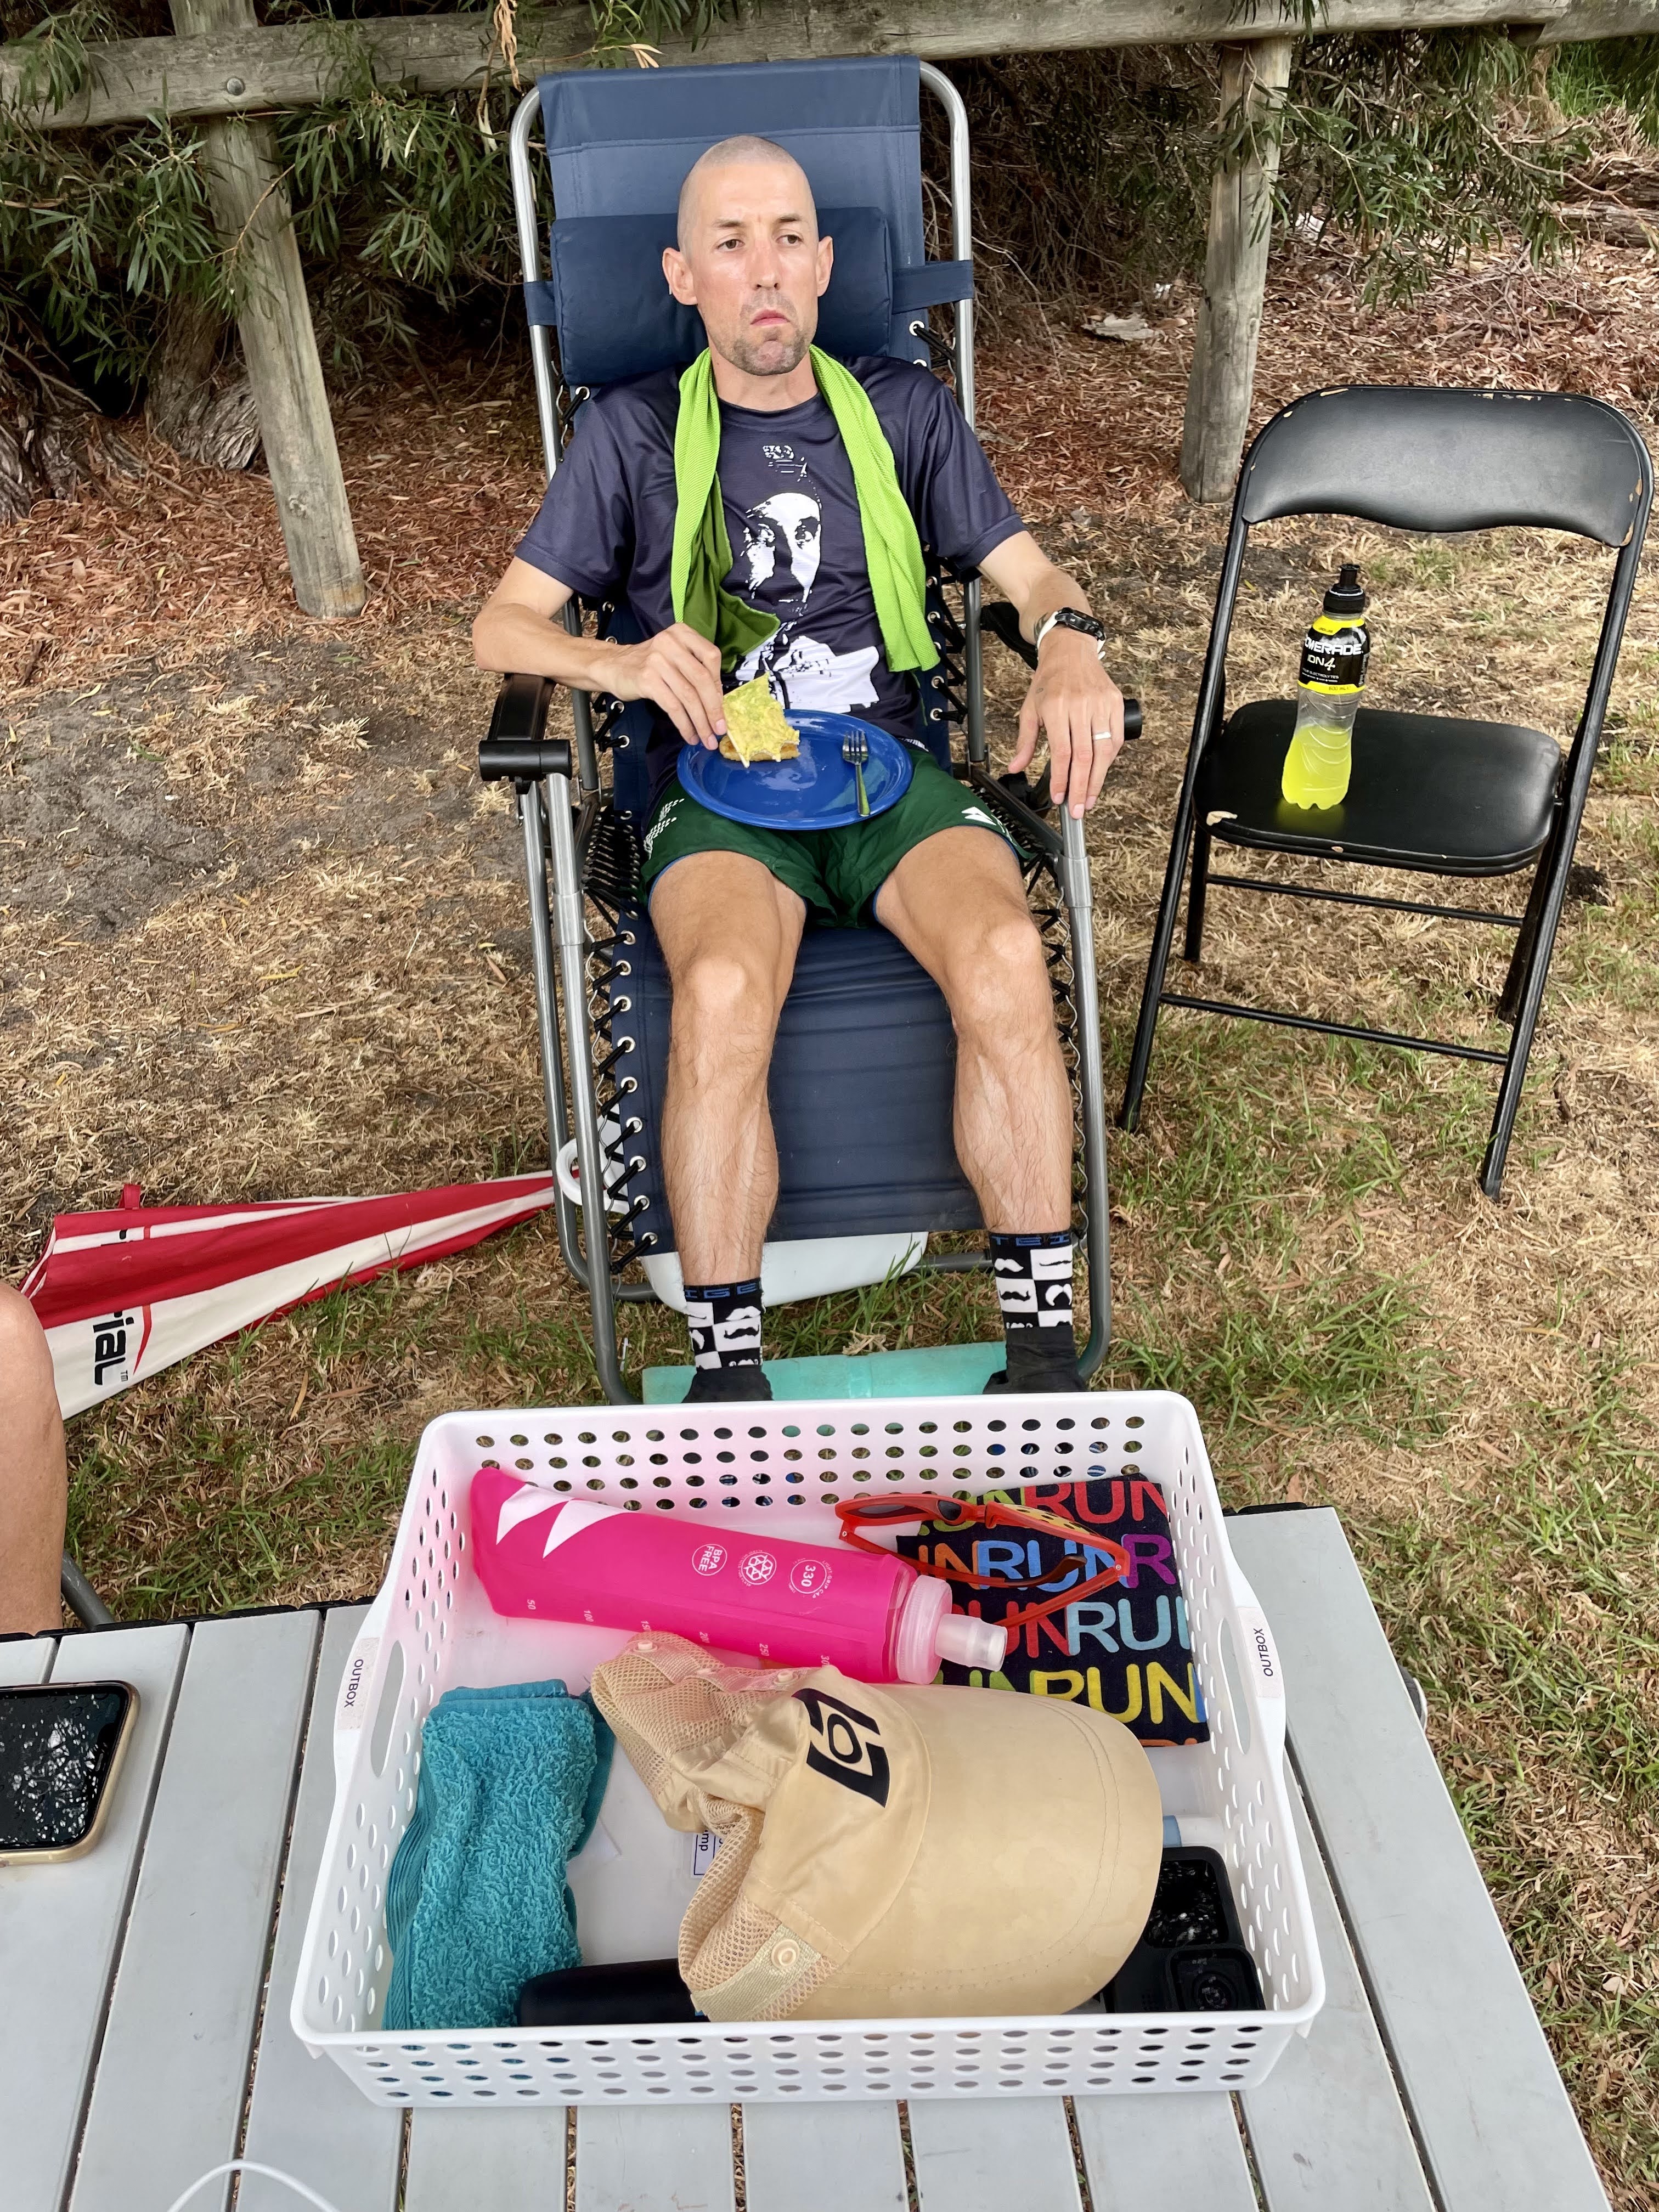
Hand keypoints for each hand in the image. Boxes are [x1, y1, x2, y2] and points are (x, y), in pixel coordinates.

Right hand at [605, 623, 726, 747]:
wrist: (612, 665)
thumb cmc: (648, 664)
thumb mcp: (673, 656)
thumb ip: (695, 669)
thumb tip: (718, 701)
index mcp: (682, 633)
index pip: (711, 657)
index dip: (718, 684)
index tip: (721, 706)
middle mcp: (670, 643)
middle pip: (701, 679)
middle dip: (713, 709)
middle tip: (719, 729)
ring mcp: (657, 661)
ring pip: (688, 696)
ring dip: (700, 722)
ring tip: (706, 739)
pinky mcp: (647, 680)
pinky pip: (673, 706)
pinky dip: (684, 724)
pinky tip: (689, 734)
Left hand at [1009, 630, 1124, 819]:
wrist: (1070, 651)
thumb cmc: (1048, 681)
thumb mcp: (1029, 709)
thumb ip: (1024, 741)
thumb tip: (1015, 767)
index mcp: (1056, 708)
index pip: (1061, 752)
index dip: (1062, 779)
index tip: (1059, 798)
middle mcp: (1080, 706)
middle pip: (1084, 756)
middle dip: (1081, 787)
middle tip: (1078, 809)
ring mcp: (1101, 704)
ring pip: (1103, 750)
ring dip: (1097, 779)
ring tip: (1090, 798)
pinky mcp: (1115, 703)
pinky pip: (1115, 738)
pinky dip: (1109, 760)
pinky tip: (1101, 774)